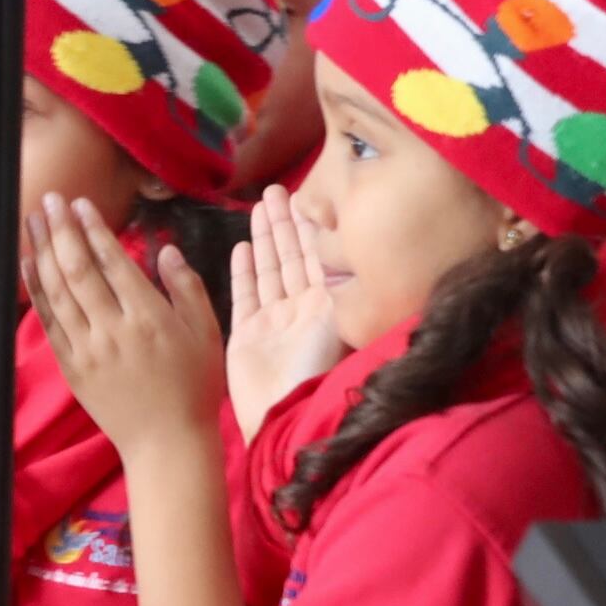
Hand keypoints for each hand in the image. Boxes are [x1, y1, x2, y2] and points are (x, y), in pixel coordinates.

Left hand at [23, 192, 224, 461]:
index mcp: (149, 318)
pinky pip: (48, 321)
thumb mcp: (207, 333)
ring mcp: (87, 349)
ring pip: (57, 291)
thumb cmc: (194, 386)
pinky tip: (28, 265)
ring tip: (32, 220)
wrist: (167, 443)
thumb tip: (164, 250)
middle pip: (78, 270)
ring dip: (42, 251)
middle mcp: (113, 330)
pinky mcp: (71, 366)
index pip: (112, 262)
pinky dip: (36, 290)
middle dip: (61, 230)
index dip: (94, 229)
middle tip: (49, 199)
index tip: (81, 203)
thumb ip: (186, 288)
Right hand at [225, 187, 346, 443]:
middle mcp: (302, 310)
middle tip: (275, 189)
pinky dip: (244, 271)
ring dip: (264, 238)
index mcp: (330, 307)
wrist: (286, 416)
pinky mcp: (247, 334)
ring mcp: (273, 322)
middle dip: (285, 223)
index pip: (320, 257)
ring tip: (258, 206)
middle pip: (292, 257)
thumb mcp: (343, 323)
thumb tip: (364, 249)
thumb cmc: (318, 372)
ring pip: (269, 270)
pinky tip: (242, 247)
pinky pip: (245, 295)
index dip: (312, 227)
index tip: (305, 196)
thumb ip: (345, 289)